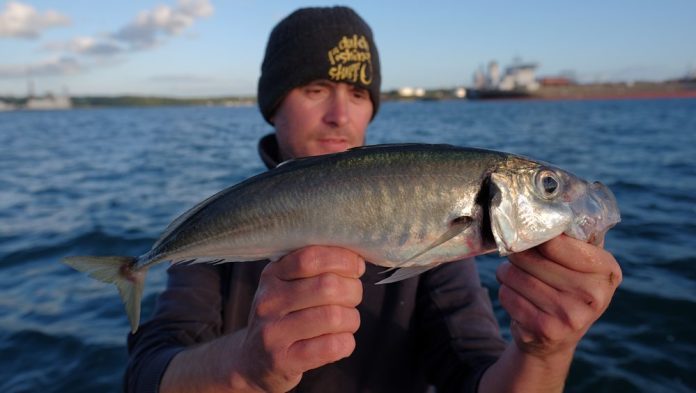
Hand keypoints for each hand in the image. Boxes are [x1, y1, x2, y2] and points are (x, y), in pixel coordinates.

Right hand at [235, 246, 364, 391]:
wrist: (251, 362)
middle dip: (353, 290)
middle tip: (352, 297)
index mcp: (272, 275)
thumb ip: (315, 269)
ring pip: (334, 317)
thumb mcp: (286, 286)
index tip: (356, 267)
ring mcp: (273, 333)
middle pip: (328, 286)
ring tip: (346, 322)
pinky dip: (346, 342)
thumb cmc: (282, 317)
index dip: (343, 259)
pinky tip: (339, 341)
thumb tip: (356, 260)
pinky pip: (331, 347)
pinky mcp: (283, 361)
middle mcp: (269, 301)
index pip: (311, 258)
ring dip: (351, 319)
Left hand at [496, 235, 621, 359]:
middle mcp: (593, 294)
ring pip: (514, 275)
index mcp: (606, 269)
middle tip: (519, 256)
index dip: (534, 235)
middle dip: (517, 254)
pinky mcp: (545, 329)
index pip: (553, 241)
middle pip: (529, 257)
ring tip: (517, 275)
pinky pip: (507, 295)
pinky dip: (505, 291)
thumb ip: (572, 236)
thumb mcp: (582, 263)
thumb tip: (543, 205)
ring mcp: (569, 315)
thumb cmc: (568, 287)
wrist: (559, 339)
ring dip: (507, 272)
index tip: (529, 234)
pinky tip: (517, 295)